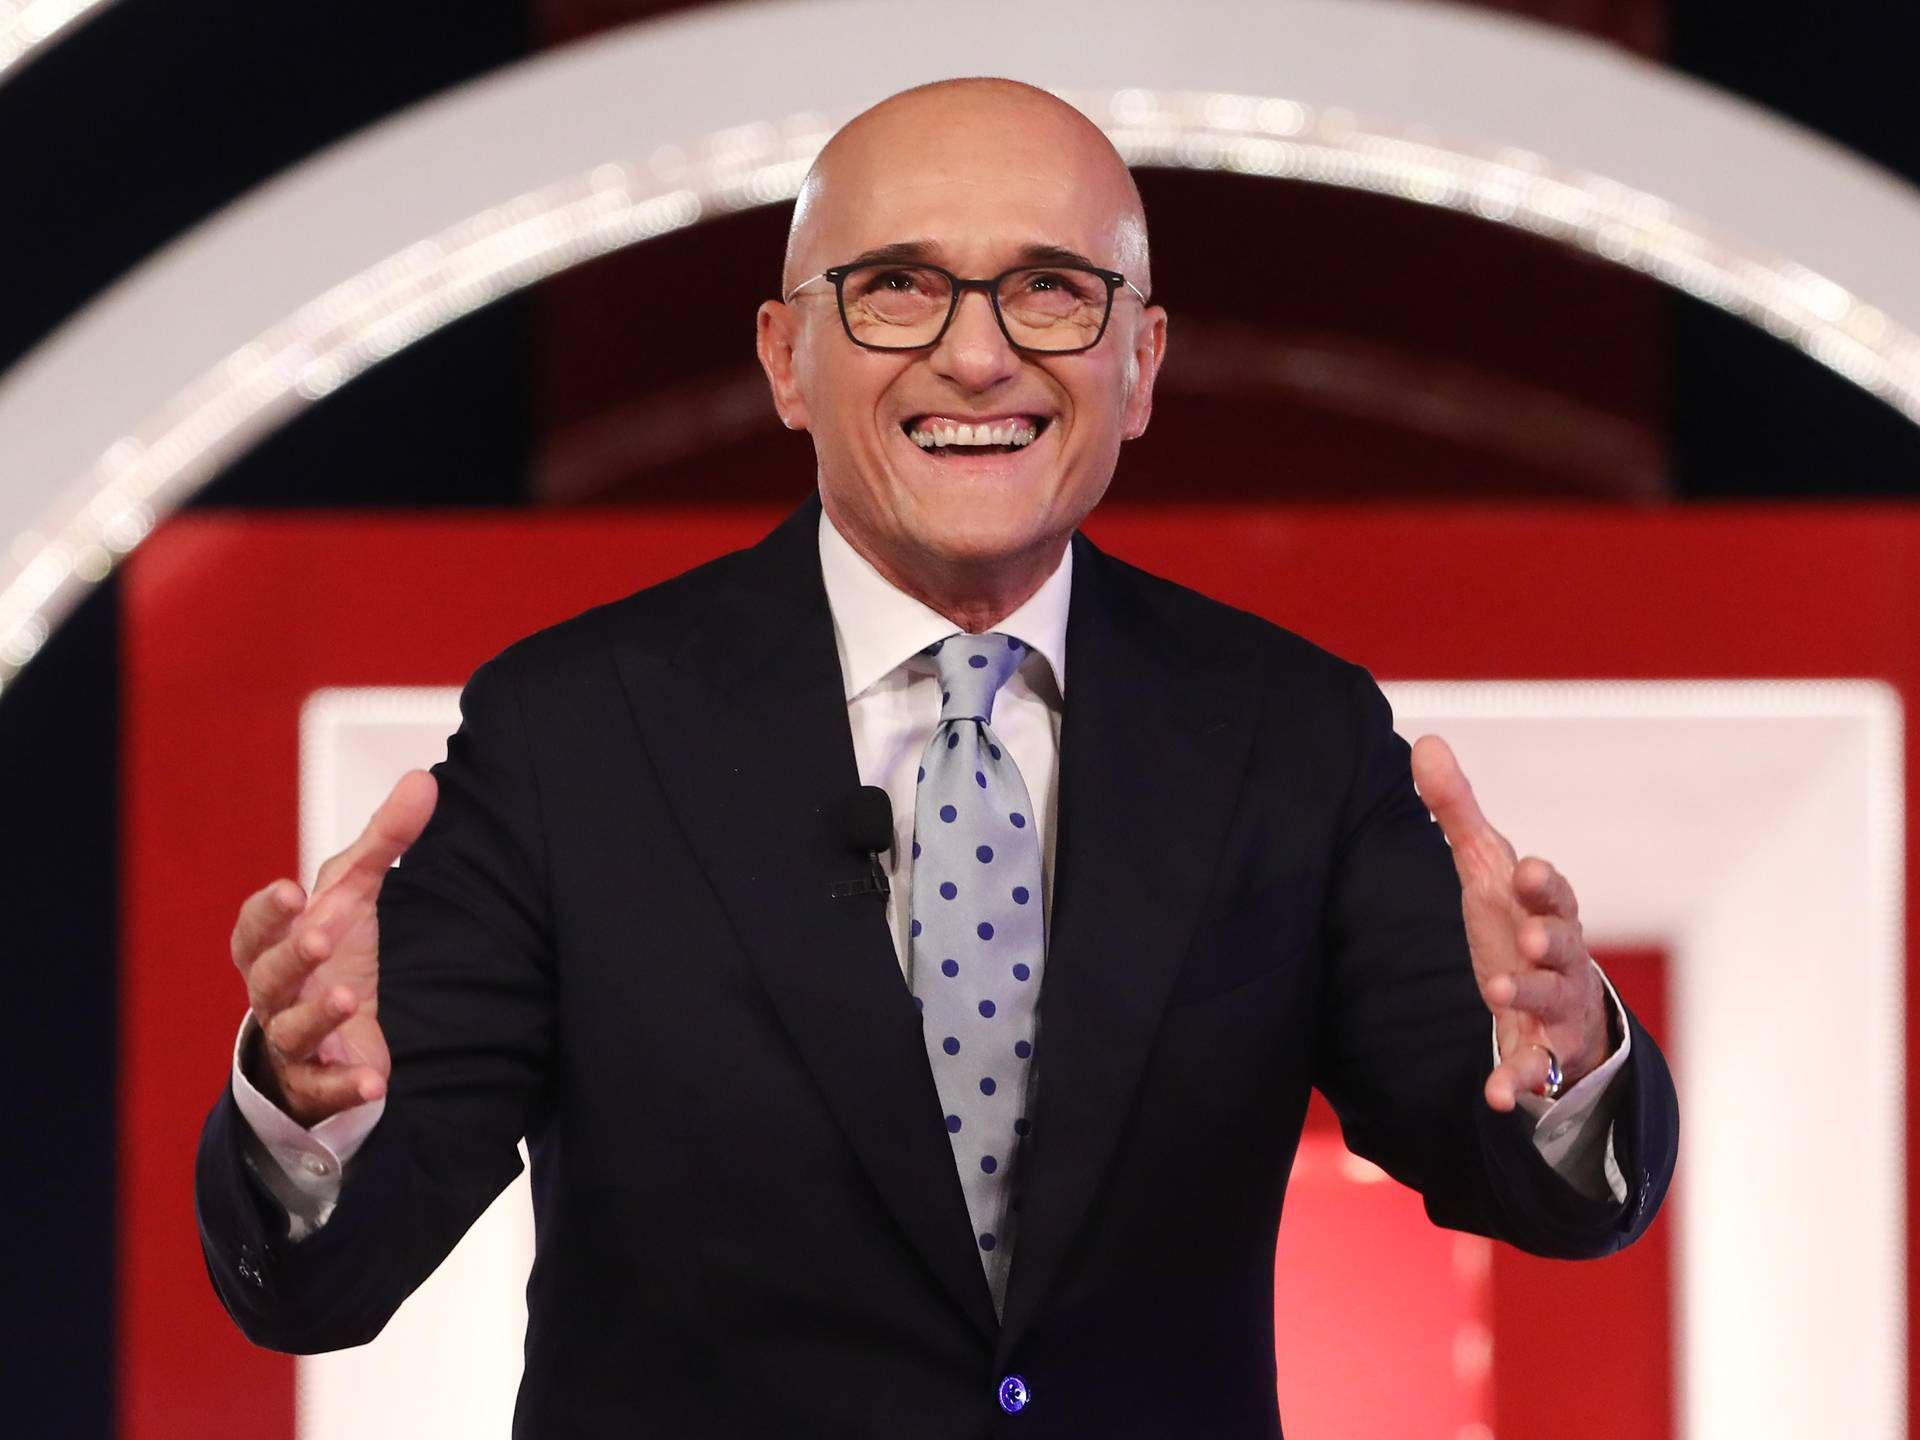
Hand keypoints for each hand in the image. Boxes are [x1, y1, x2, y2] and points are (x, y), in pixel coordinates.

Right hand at [230, 770, 437, 1126]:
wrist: (326, 1029)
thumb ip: (384, 840)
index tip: (292, 889)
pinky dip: (344, 1086)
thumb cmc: (330, 949)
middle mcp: (275, 993)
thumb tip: (425, 779)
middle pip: (268, 976)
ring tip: (346, 997)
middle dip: (291, 955)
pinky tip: (373, 1082)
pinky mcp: (318, 1082)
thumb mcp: (353, 894)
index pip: (254, 927)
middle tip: (320, 936)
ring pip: (291, 1031)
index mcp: (272, 944)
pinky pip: (323, 1089)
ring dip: (316, 1015)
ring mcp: (293, 1040)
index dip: (268, 911)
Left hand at [1409, 735, 1608, 1112]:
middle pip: (1566, 944)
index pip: (1554, 891)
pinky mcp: (1545, 1054)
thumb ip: (1457, 810)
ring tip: (1498, 992)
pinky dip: (1519, 1082)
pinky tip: (1498, 1096)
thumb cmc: (1515, 922)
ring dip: (1529, 997)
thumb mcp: (1486, 869)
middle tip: (1532, 934)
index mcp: (1547, 909)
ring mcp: (1557, 1008)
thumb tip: (1425, 741)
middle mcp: (1561, 958)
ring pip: (1554, 1002)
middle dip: (1551, 938)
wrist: (1555, 1004)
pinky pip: (1535, 1071)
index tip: (1529, 870)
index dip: (1545, 882)